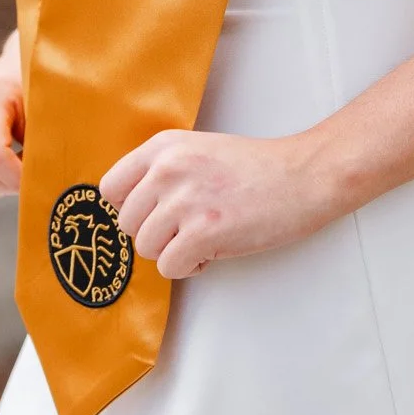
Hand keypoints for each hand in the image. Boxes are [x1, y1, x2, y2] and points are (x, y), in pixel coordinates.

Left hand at [99, 130, 327, 279]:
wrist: (304, 175)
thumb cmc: (256, 169)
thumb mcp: (199, 151)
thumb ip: (162, 172)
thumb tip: (130, 209)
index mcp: (163, 146)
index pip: (109, 188)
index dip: (130, 209)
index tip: (155, 215)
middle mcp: (168, 169)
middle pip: (127, 224)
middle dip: (156, 234)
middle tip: (190, 227)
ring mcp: (185, 199)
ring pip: (146, 249)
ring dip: (174, 251)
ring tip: (206, 236)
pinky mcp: (204, 231)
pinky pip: (169, 268)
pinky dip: (191, 268)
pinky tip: (214, 251)